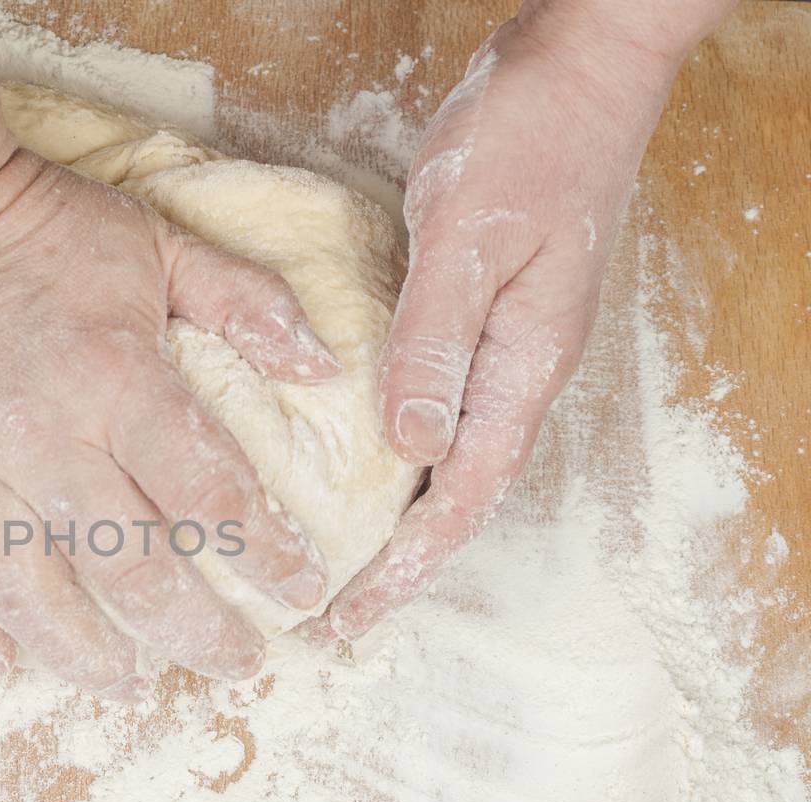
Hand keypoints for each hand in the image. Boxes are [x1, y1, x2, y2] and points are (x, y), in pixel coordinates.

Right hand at [0, 149, 339, 693]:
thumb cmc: (38, 224)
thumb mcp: (159, 243)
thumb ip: (246, 302)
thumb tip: (320, 369)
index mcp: (116, 378)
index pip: (210, 491)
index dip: (266, 554)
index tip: (300, 593)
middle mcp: (38, 434)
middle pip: (126, 567)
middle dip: (193, 631)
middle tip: (232, 664)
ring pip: (20, 590)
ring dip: (81, 653)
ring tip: (125, 682)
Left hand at [321, 7, 694, 639]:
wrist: (578, 67)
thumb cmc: (529, 140)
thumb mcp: (469, 240)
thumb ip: (435, 343)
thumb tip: (411, 448)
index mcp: (523, 365)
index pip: (464, 495)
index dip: (408, 565)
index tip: (353, 618)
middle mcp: (518, 369)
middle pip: (461, 493)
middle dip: (403, 562)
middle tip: (339, 617)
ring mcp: (505, 343)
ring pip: (454, 455)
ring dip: (404, 515)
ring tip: (349, 563)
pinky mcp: (484, 312)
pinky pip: (444, 405)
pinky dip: (407, 450)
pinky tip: (369, 459)